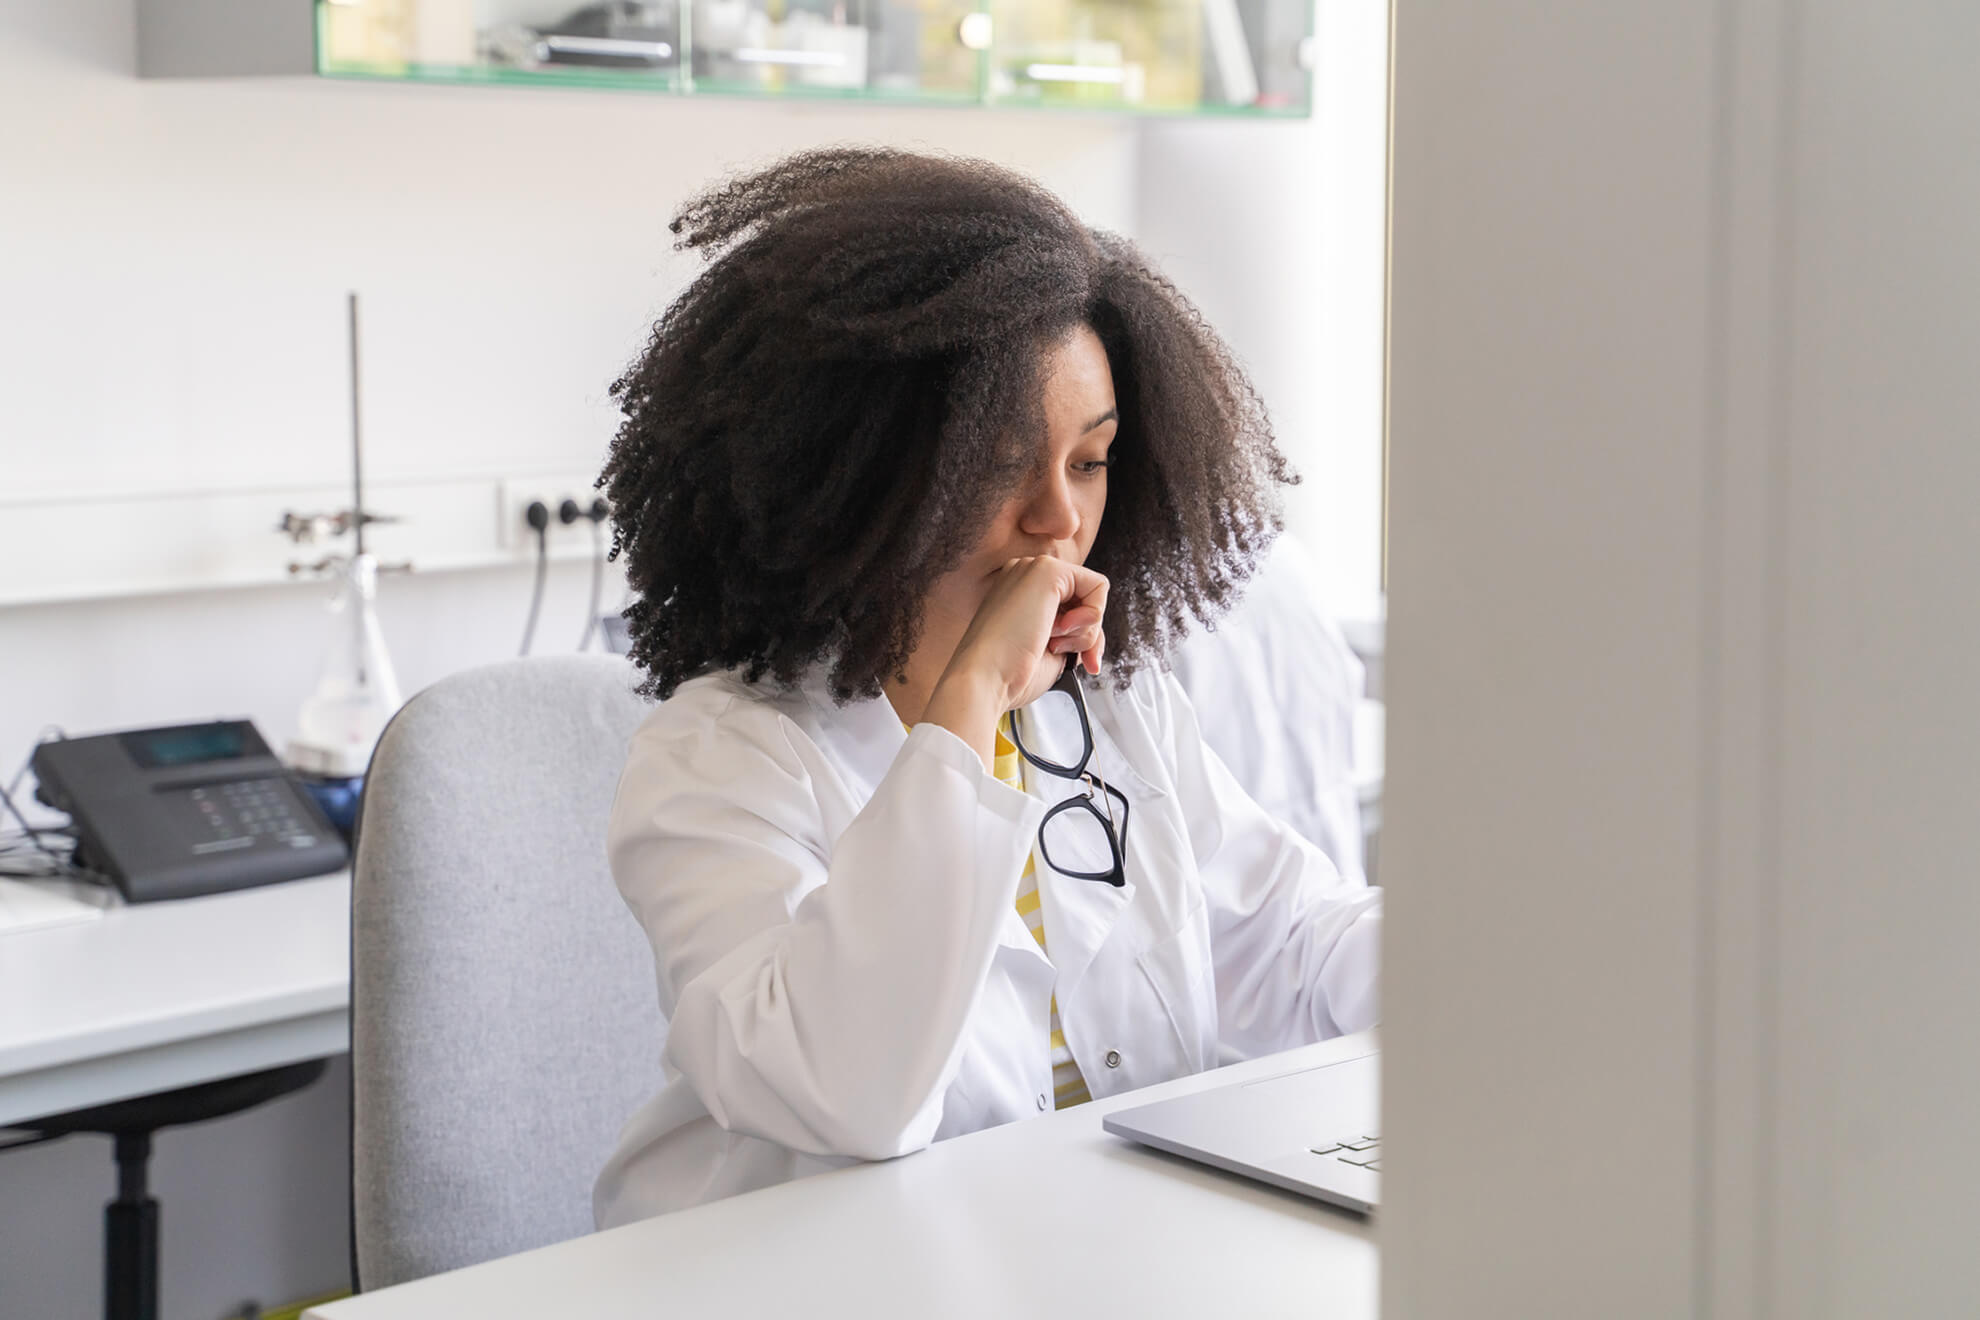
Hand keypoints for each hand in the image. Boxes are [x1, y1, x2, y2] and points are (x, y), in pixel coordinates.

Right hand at [921, 557, 1108, 764]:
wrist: (983, 678)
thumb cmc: (1007, 674)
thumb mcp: (1049, 651)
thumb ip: (1070, 633)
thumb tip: (1094, 630)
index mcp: (1018, 594)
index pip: (1069, 606)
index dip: (1084, 636)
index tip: (1080, 662)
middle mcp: (1024, 577)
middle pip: (1083, 598)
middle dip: (1089, 635)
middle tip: (1073, 656)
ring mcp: (1033, 570)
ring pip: (1092, 594)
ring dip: (1084, 631)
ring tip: (1052, 644)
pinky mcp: (1048, 571)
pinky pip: (1098, 585)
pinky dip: (1092, 616)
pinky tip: (1062, 630)